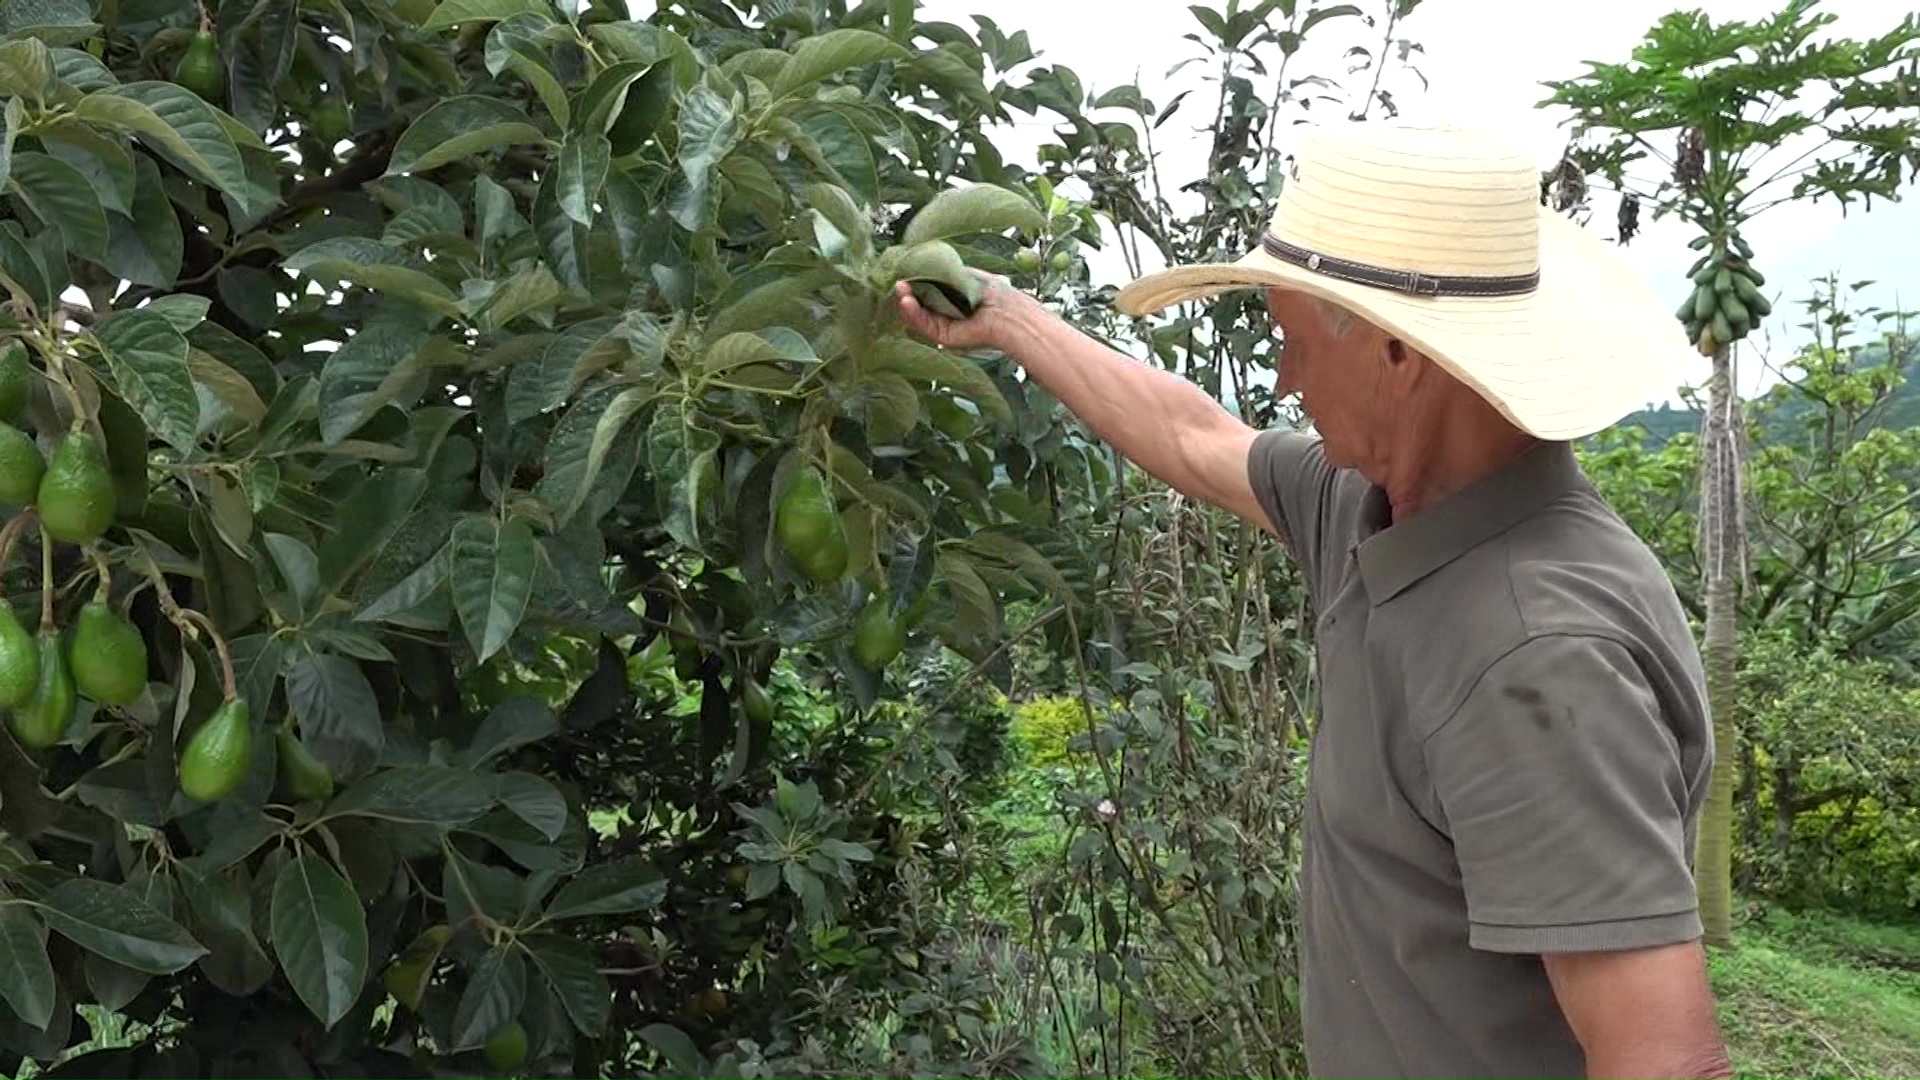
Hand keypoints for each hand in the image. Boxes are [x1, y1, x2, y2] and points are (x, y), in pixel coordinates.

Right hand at [891, 273, 1028, 351]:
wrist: (1007, 314)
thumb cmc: (992, 292)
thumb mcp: (963, 275)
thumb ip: (943, 272)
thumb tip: (921, 265)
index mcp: (951, 295)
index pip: (926, 288)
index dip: (915, 280)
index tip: (905, 271)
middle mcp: (946, 311)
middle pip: (919, 302)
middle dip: (908, 291)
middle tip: (899, 281)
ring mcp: (944, 324)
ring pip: (919, 314)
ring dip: (907, 302)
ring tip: (901, 290)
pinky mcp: (943, 336)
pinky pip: (925, 325)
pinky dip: (914, 314)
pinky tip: (907, 302)